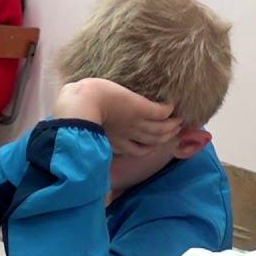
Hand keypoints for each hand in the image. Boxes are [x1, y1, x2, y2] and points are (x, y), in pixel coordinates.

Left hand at [54, 79, 179, 156]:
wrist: (80, 106)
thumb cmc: (75, 112)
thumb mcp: (83, 127)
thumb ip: (86, 131)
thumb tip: (79, 135)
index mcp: (116, 141)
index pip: (138, 150)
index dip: (149, 148)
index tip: (155, 145)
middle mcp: (129, 135)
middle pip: (154, 141)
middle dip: (166, 138)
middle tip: (176, 132)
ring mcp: (136, 122)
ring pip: (161, 129)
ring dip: (172, 126)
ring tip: (179, 120)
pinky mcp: (140, 109)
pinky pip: (160, 112)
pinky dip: (168, 110)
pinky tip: (172, 104)